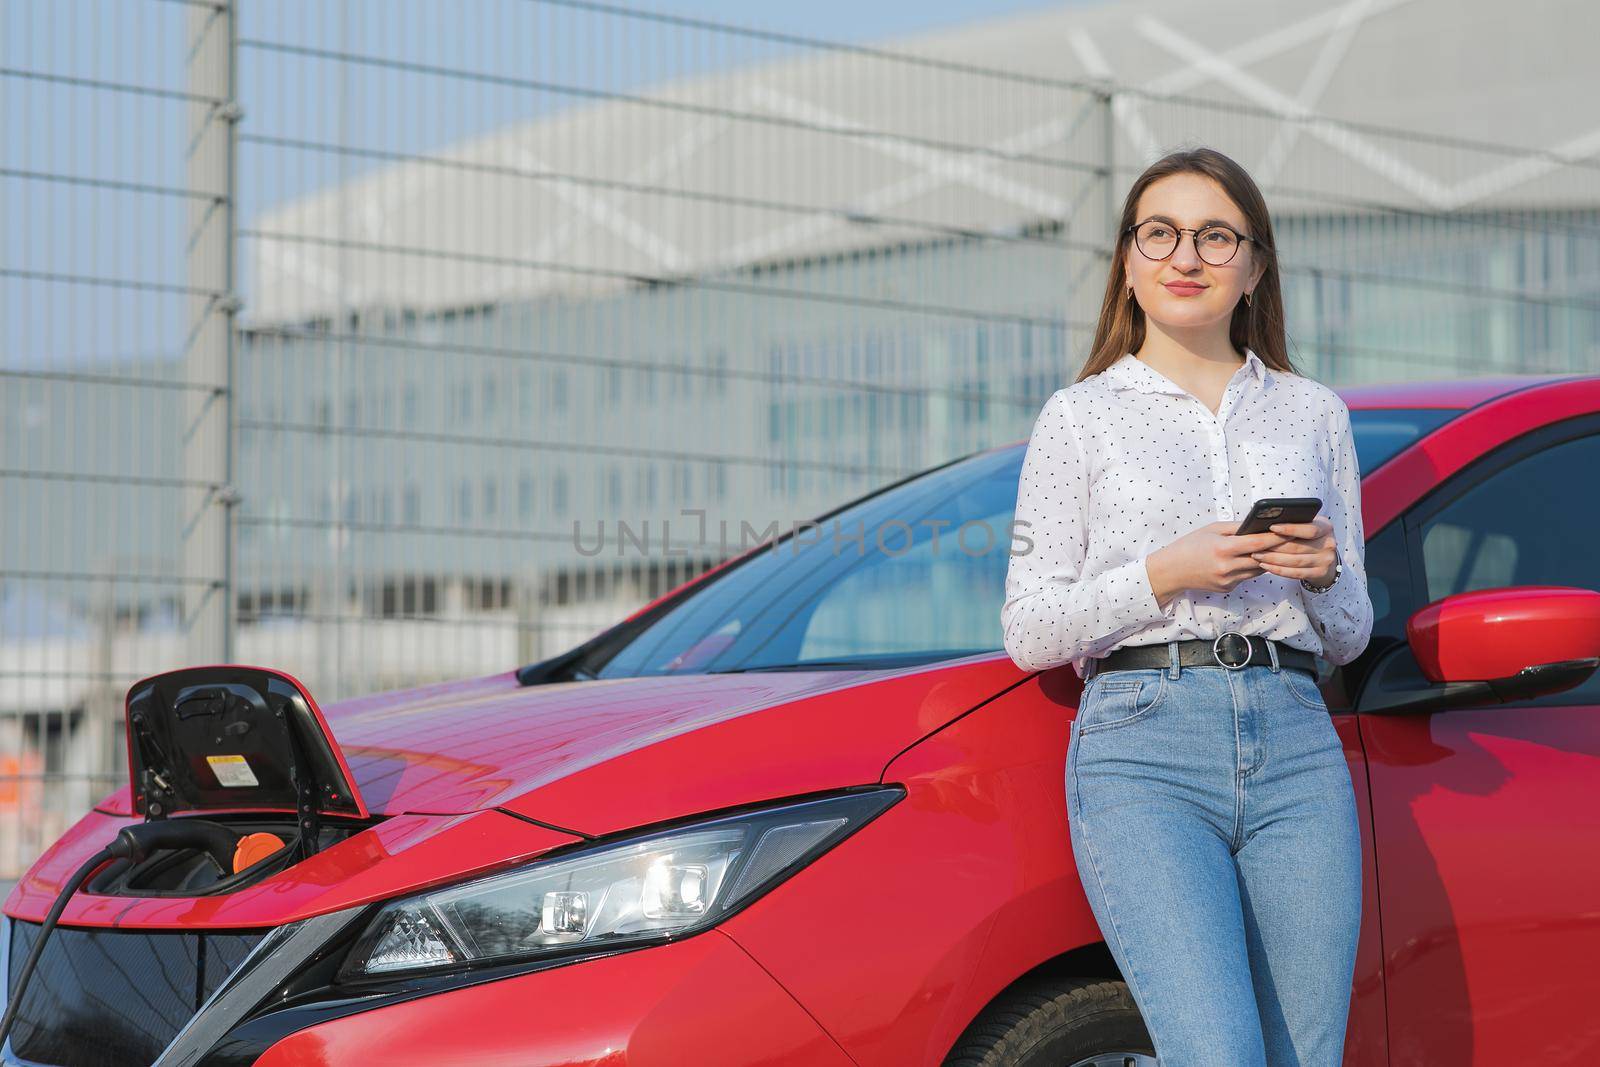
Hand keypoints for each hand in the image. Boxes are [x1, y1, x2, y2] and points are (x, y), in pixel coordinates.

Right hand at [1146, 521, 1293, 604]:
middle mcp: (1227, 567)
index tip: (1290, 530)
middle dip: (1277, 549)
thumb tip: (1259, 524)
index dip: (1276, 537)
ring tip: (1278, 549)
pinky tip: (1253, 559)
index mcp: (1223, 549)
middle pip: (1263, 558)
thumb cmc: (1190, 545)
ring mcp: (1228, 580)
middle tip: (1292, 540)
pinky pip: (1246, 576)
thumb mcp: (1211, 530)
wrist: (1171, 571)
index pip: (1258, 543)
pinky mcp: (1228, 588)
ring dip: (1267, 559)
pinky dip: (1251, 567)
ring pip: (1258, 570)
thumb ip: (1236, 527)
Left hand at [1250, 517, 1336, 585]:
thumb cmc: (1307, 536)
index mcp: (1326, 527)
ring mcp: (1326, 560)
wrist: (1323, 557)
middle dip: (1274, 546)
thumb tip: (1267, 521)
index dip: (1290, 529)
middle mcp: (1329, 544)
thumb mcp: (1306, 525)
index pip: (1309, 529)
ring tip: (1257, 555)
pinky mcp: (1319, 573)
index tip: (1271, 527)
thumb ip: (1294, 522)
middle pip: (1298, 547)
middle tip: (1255, 545)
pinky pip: (1296, 573)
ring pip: (1295, 561)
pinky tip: (1265, 566)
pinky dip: (1279, 570)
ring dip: (1273, 559)